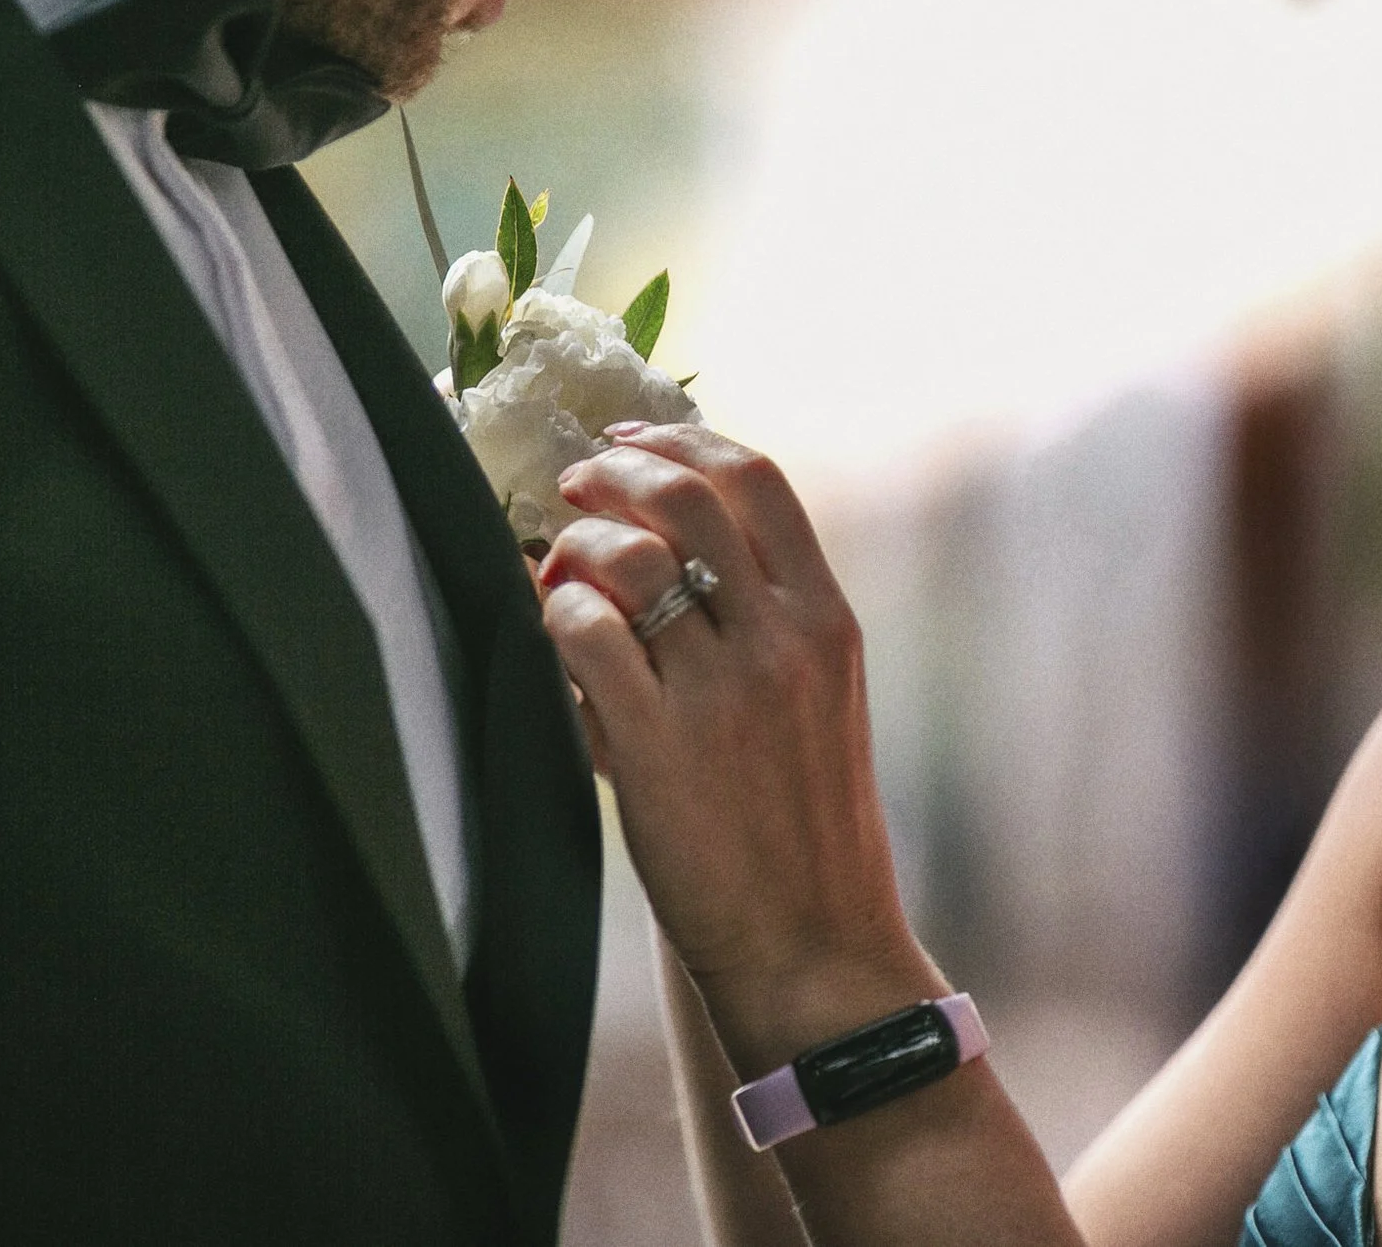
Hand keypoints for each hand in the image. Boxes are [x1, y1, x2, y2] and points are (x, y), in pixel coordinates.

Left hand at [539, 425, 936, 1063]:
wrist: (813, 945)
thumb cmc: (805, 825)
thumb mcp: (821, 699)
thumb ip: (767, 619)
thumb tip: (673, 543)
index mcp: (828, 619)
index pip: (757, 478)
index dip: (682, 437)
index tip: (632, 437)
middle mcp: (783, 641)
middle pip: (687, 494)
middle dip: (613, 471)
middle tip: (572, 488)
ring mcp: (722, 691)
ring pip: (630, 555)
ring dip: (575, 546)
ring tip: (556, 571)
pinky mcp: (658, 746)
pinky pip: (585, 633)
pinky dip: (555, 616)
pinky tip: (554, 640)